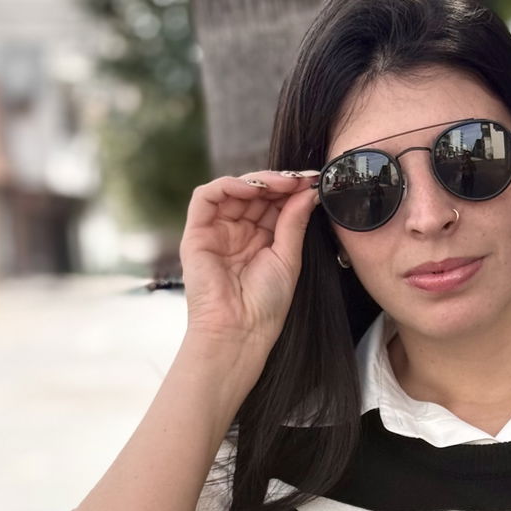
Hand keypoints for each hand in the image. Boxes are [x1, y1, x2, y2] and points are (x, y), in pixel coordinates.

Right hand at [178, 170, 321, 349]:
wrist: (240, 330)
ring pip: (232, 190)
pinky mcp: (197, 233)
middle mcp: (237, 232)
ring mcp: (216, 231)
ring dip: (258, 181)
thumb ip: (294, 221)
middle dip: (278, 182)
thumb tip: (308, 191)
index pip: (272, 203)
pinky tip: (252, 189)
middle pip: (254, 193)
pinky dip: (229, 185)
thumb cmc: (265, 305)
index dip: (291, 190)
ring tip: (281, 184)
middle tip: (300, 179)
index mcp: (260, 239)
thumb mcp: (288, 258)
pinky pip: (207, 197)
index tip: (313, 182)